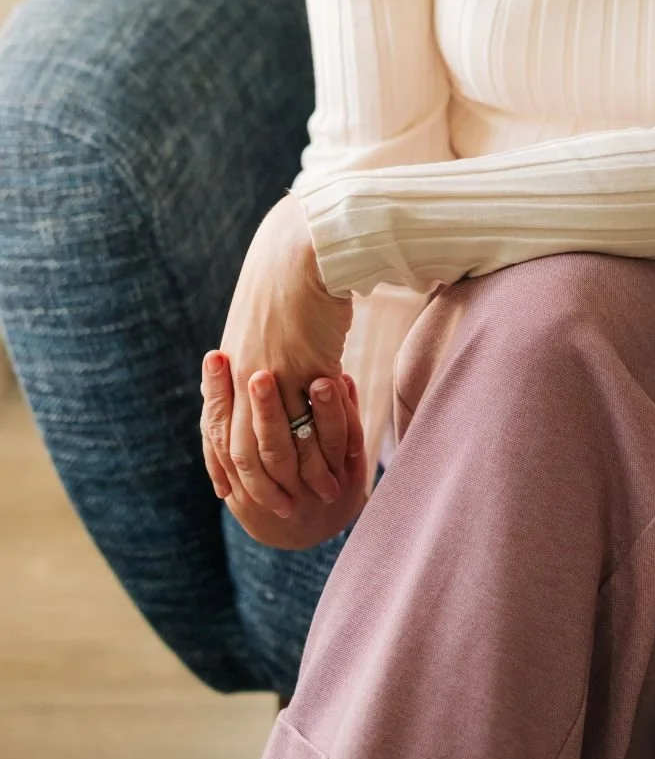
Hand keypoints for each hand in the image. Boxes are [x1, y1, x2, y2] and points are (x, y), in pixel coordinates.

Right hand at [201, 353, 368, 549]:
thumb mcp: (247, 453)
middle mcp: (274, 480)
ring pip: (314, 443)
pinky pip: (347, 442)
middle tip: (258, 373)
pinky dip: (346, 411)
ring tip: (319, 379)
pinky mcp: (347, 476)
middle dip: (263, 406)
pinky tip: (344, 378)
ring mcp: (311, 481)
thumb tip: (215, 356)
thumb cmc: (272, 478)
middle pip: (267, 443)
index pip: (219, 429)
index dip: (216, 393)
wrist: (312, 524)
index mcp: (238, 468)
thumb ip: (234, 410)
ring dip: (319, 408)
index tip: (215, 357)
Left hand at [207, 190, 355, 514]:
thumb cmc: (291, 272)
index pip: (216, 428)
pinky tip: (334, 474)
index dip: (221, 465)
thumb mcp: (264, 316)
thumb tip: (263, 360)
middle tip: (278, 513)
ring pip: (272, 447)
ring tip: (312, 503)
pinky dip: (319, 460)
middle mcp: (243, 377)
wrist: (305, 245)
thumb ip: (261, 347)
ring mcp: (272, 375)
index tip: (229, 492)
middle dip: (258, 488)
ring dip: (291, 483)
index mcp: (230, 364)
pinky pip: (308, 429)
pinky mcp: (305, 369)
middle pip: (240, 449)